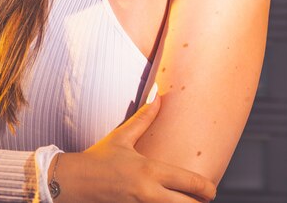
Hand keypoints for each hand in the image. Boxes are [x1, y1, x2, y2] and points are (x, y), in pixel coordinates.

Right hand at [49, 92, 216, 202]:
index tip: (211, 188)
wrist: (74, 183)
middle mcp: (148, 194)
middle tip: (200, 199)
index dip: (206, 188)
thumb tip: (158, 95)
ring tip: (183, 201)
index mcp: (149, 171)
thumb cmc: (99, 159)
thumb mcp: (122, 137)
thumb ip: (144, 118)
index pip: (190, 183)